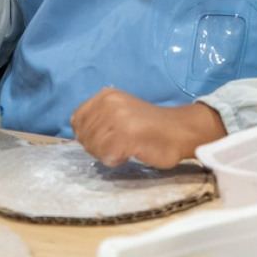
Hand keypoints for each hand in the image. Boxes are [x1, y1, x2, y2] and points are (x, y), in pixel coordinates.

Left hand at [70, 87, 226, 168]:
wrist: (180, 130)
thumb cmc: (150, 126)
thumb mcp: (119, 111)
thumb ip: (98, 117)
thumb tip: (78, 133)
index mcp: (105, 95)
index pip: (77, 121)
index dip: (87, 135)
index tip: (106, 137)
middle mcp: (109, 103)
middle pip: (84, 137)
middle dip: (97, 147)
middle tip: (119, 144)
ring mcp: (117, 118)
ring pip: (94, 148)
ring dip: (107, 154)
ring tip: (126, 147)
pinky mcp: (127, 135)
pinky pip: (108, 156)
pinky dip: (117, 160)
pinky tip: (131, 152)